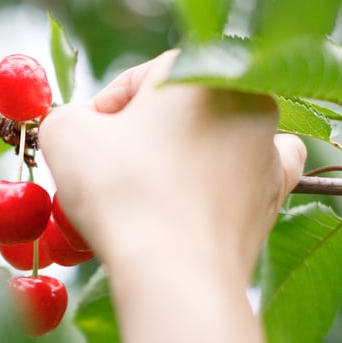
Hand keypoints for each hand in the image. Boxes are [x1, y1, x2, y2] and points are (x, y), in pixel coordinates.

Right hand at [39, 51, 306, 289]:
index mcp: (198, 69)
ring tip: (150, 189)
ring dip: (184, 152)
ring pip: (218, 133)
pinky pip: (258, 168)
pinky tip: (209, 187)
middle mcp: (247, 96)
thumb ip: (64, 114)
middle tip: (110, 169)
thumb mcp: (63, 133)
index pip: (139, 78)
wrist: (175, 273)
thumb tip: (77, 124)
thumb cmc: (119, 191)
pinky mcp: (278, 191)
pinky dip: (232, 174)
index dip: (103, 110)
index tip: (86, 144)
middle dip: (142, 133)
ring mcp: (268, 145)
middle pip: (179, 106)